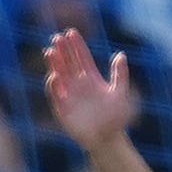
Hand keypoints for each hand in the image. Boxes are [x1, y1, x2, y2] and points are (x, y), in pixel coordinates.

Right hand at [44, 29, 136, 149]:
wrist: (107, 138)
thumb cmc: (115, 117)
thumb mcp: (120, 93)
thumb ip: (120, 74)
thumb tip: (120, 54)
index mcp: (91, 78)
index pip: (82, 57)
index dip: (77, 45)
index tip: (71, 32)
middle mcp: (78, 84)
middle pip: (68, 63)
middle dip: (63, 50)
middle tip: (57, 37)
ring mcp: (69, 95)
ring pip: (59, 75)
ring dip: (55, 64)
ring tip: (51, 52)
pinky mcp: (62, 108)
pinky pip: (55, 95)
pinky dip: (54, 86)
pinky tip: (55, 76)